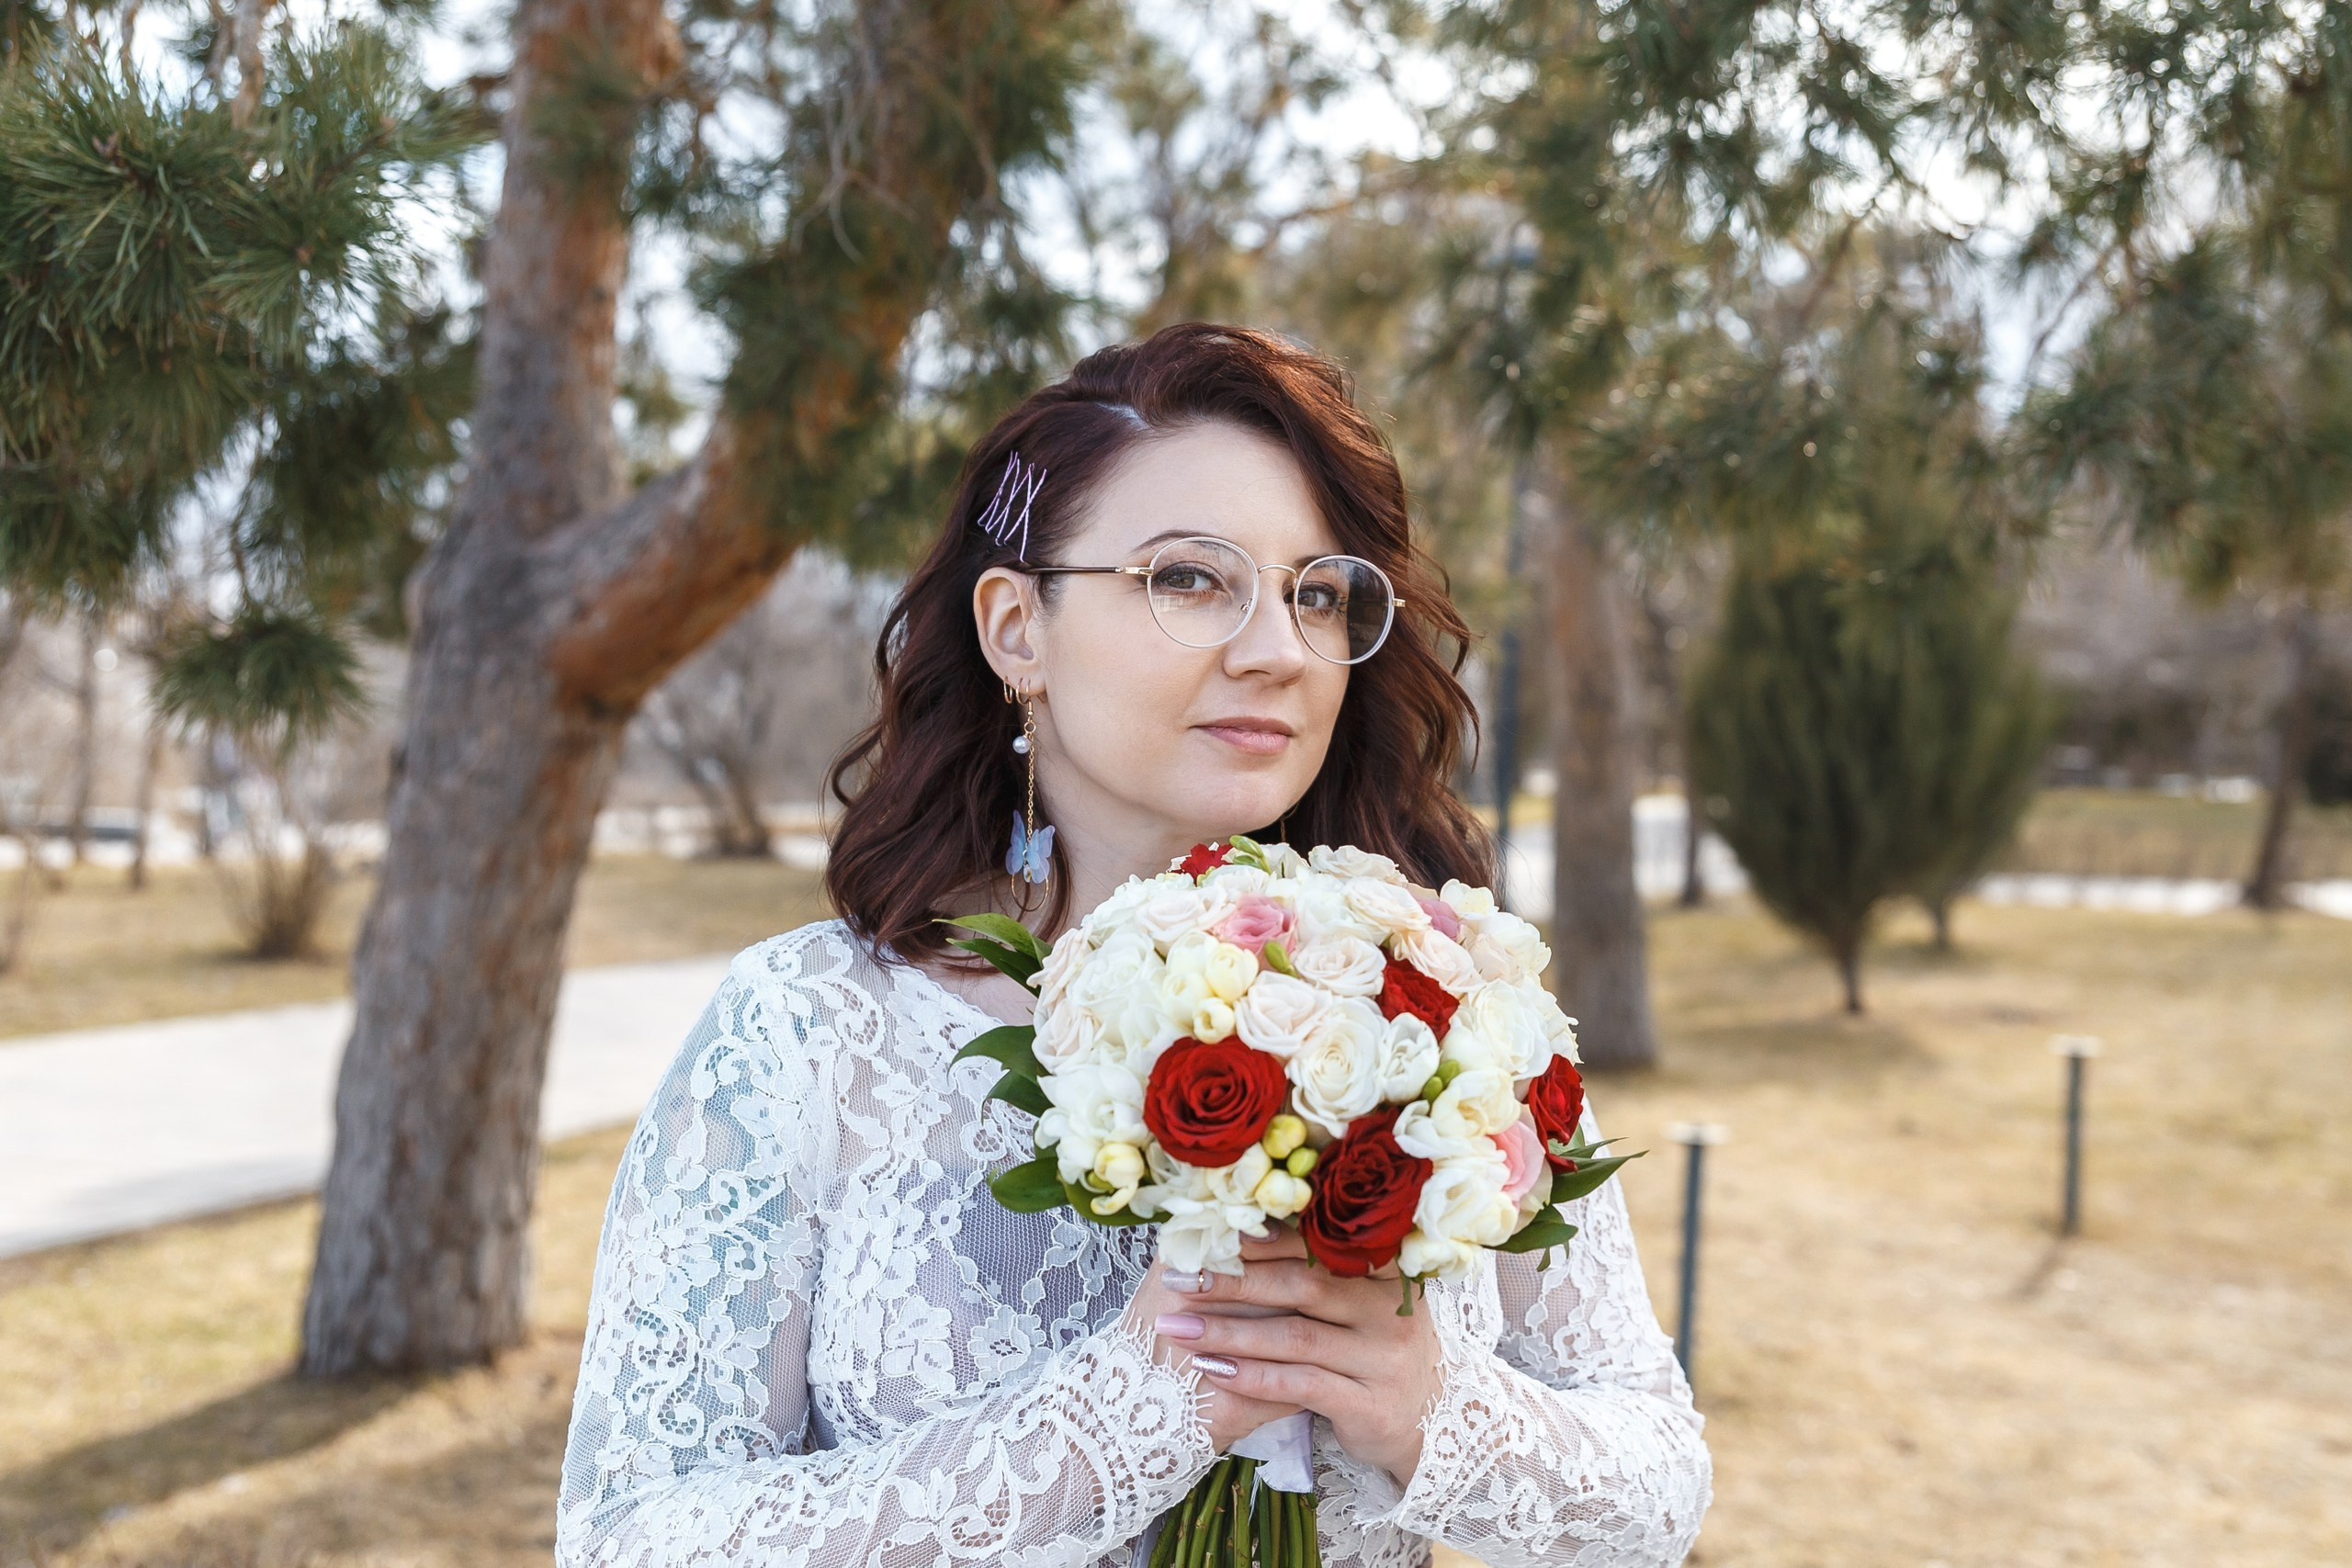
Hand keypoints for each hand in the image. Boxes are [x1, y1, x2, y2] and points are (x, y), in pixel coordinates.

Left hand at [1148, 1227, 1442, 1487]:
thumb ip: (1319, 1271)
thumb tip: (1241, 1230)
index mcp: (1386, 1269)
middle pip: (1302, 1285)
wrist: (1431, 1423)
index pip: (1316, 1244)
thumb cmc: (1375, 1351)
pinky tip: (1214, 1370)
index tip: (1209, 1234)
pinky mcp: (1370, 1404)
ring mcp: (1384, 1358)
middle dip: (1233, 1281)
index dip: (1259, 1239)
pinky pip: (1300, 1385)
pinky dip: (1253, 1375)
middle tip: (1179, 1280)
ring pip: (1295, 1337)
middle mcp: (1390, 1308)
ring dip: (1230, 1331)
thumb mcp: (1360, 1302)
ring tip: (1180, 1329)